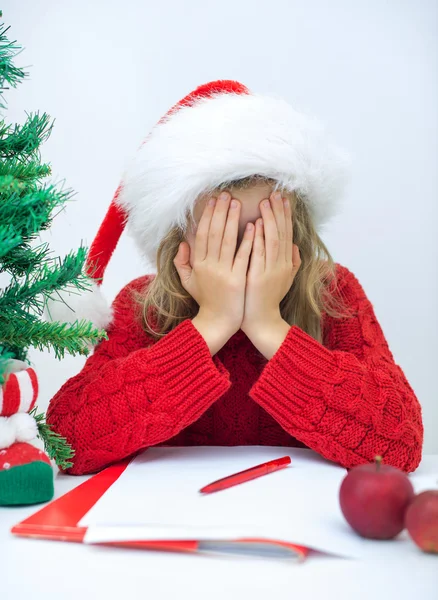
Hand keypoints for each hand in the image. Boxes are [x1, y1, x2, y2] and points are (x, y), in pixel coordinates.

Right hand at [174, 191, 254, 337]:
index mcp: (198, 264)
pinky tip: (252, 226)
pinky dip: (247, 241)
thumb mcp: (189, 282)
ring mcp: (222, 272)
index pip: (202, 235)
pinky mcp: (236, 279)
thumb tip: (182, 244)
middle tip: (226, 194)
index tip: (213, 201)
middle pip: (213, 233)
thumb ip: (182, 263)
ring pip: (226, 241)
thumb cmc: (206, 301)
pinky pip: (242, 256)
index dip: (207, 216)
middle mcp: (208, 266)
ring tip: (237, 203)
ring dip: (231, 220)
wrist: (218, 322)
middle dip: (219, 212)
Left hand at [241, 190, 300, 337]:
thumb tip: (295, 246)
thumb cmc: (268, 300)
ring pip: (272, 239)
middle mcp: (281, 264)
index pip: (287, 233)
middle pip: (282, 232)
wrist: (261, 321)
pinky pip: (259, 253)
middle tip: (276, 193)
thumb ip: (292, 262)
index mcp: (286, 263)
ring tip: (266, 202)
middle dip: (279, 212)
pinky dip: (258, 238)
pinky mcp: (258, 277)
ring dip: (269, 220)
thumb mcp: (284, 280)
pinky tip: (255, 223)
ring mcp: (270, 270)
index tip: (283, 198)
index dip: (285, 215)